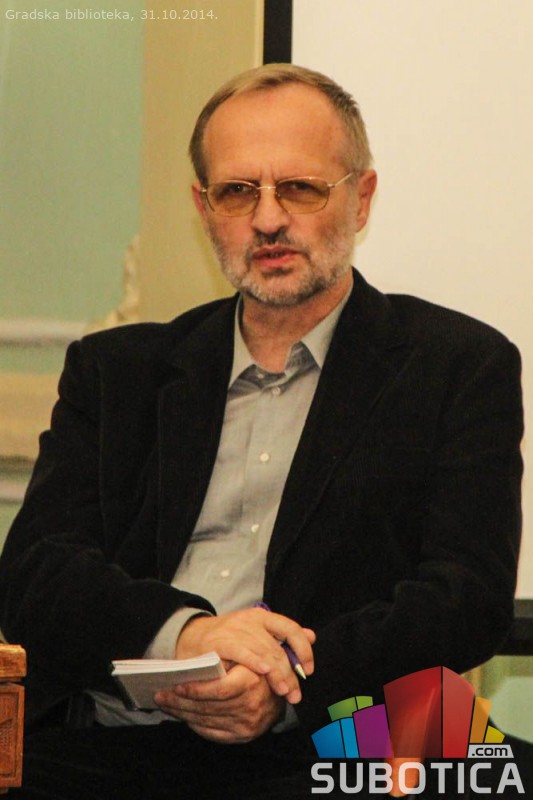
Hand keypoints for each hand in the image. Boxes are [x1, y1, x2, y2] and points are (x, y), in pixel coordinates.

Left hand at [155, 664, 285, 742]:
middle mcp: (251, 707)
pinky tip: (183, 716)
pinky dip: (196, 725)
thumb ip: (223, 661)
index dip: (196, 690)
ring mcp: (248, 724)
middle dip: (181, 702)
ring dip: (183, 713)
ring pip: (207, 721)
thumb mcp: (245, 656)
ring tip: (167, 704)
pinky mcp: (244, 736)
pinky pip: (213, 733)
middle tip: (161, 695)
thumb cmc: (257, 668)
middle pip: (208, 707)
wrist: (281, 690)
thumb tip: (193, 666)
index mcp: (252, 682)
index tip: (176, 686)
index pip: (219, 690)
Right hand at [175, 608, 314, 702]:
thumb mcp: (256, 634)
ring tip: (284, 692)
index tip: (308, 670)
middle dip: (289, 673)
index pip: (290, 628)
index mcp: (262, 617)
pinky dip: (254, 661)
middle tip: (296, 694)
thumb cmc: (227, 640)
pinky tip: (264, 673)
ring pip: (263, 651)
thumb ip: (282, 636)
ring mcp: (235, 629)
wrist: (191, 638)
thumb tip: (312, 636)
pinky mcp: (219, 641)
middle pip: (278, 647)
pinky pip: (241, 651)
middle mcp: (250, 620)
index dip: (302, 649)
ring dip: (276, 674)